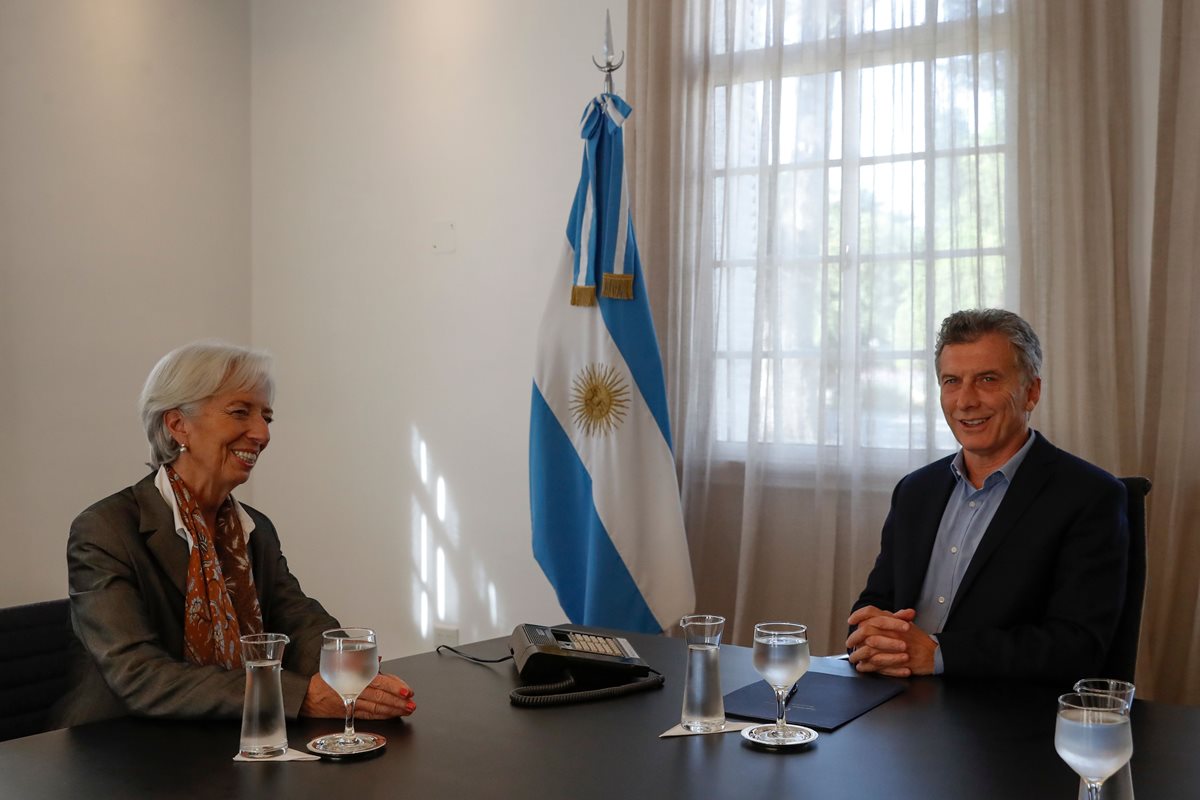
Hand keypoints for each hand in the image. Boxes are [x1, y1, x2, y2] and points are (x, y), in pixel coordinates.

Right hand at [300, 671, 415, 717]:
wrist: (305, 696)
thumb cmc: (324, 678)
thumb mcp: (341, 664)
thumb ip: (361, 664)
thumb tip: (379, 661)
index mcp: (352, 676)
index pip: (379, 681)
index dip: (395, 686)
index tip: (407, 690)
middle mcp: (353, 690)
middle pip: (381, 696)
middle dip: (399, 701)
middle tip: (411, 703)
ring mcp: (351, 703)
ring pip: (377, 707)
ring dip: (394, 710)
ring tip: (407, 710)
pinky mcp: (349, 713)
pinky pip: (369, 715)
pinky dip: (382, 715)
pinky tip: (392, 715)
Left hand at [846, 607, 936, 676]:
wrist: (935, 654)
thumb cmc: (919, 640)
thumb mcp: (906, 624)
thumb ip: (890, 619)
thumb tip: (871, 616)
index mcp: (894, 621)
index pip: (871, 612)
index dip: (859, 614)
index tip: (851, 620)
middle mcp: (892, 632)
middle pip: (865, 631)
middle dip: (854, 637)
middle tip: (849, 643)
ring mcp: (894, 647)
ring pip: (868, 650)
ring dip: (858, 654)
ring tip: (853, 657)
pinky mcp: (895, 662)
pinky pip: (876, 664)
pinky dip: (866, 666)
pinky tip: (862, 666)